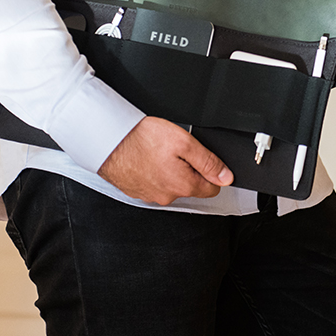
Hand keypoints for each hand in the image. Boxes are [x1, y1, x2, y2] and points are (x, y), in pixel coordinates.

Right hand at [97, 116, 233, 205]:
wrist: (108, 140)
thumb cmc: (141, 138)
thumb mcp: (184, 142)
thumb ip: (209, 161)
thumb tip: (226, 177)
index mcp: (183, 185)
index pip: (213, 188)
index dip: (211, 171)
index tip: (201, 158)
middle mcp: (168, 196)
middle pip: (192, 187)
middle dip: (189, 169)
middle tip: (176, 150)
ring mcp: (151, 196)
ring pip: (172, 185)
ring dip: (170, 170)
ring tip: (158, 152)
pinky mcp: (137, 191)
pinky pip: (154, 183)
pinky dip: (154, 172)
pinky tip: (147, 158)